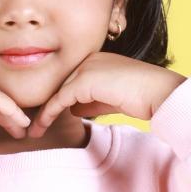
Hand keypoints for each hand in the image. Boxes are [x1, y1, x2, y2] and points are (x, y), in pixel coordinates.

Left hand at [25, 55, 188, 136]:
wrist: (158, 93)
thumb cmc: (141, 97)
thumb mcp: (110, 99)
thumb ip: (90, 101)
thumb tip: (72, 110)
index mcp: (94, 59)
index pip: (68, 81)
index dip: (55, 100)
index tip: (44, 118)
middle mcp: (87, 59)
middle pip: (58, 85)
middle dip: (44, 106)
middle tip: (32, 126)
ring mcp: (85, 67)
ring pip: (55, 92)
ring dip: (42, 114)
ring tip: (32, 132)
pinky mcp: (83, 81)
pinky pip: (58, 101)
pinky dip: (46, 116)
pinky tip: (38, 129)